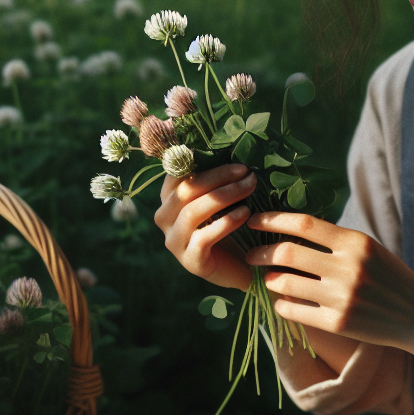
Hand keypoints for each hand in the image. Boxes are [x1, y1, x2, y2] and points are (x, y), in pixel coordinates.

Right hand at [155, 163, 256, 290]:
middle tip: (248, 173)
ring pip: (193, 212)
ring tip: (250, 188)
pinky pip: (204, 237)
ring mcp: (174, 242)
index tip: (235, 161)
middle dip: (219, 178)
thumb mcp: (219, 200)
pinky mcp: (190, 261)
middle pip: (186, 191)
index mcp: (168, 200)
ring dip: (225, 196)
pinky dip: (226, 222)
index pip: (176, 174)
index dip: (204, 163)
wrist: (241, 268)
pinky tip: (245, 214)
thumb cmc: (231, 228)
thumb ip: (215, 180)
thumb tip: (231, 146)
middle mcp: (164, 219)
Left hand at [244, 211, 413, 353]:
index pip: (304, 225)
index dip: (273, 220)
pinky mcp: (338, 323)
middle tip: (252, 255)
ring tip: (267, 278)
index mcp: (355, 242)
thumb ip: (335, 241)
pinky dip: (282, 304)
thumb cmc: (390, 278)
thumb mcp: (368, 250)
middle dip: (261, 253)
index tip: (254, 221)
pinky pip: (294, 310)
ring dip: (269, 279)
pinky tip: (282, 301)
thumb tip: (290, 233)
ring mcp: (342, 297)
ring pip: (286, 283)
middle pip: (288, 253)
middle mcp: (348, 268)